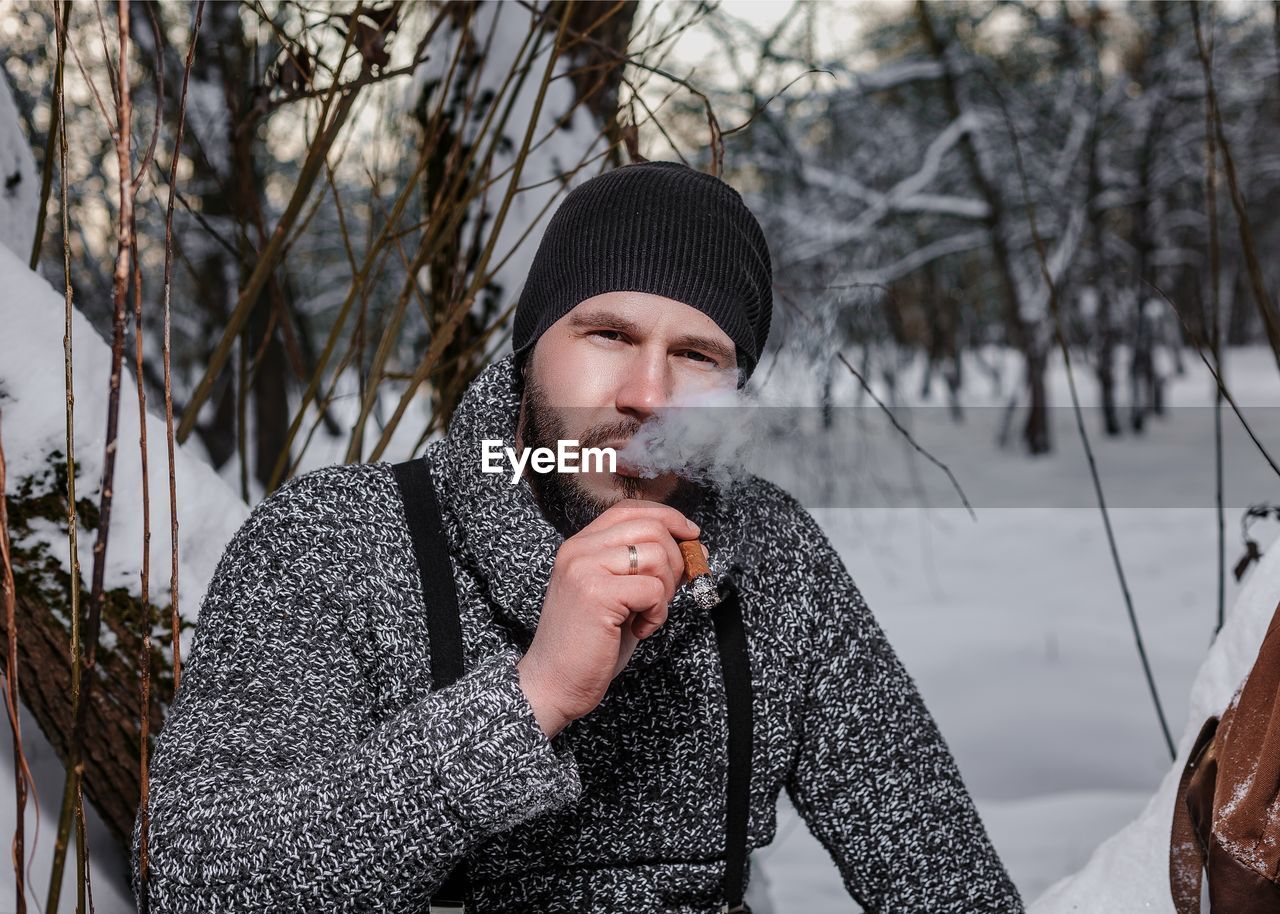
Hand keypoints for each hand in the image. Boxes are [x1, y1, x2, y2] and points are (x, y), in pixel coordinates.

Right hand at [516, 500, 697, 738]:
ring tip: (647, 615)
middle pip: (650, 527)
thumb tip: (689, 545)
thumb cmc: (589, 644)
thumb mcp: (615, 593)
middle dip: (675, 559)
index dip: (668, 517)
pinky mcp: (596, 594)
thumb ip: (641, 566)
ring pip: (656, 556)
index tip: (691, 536)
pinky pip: (653, 590)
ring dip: (666, 590)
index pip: (630, 509)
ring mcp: (585, 569)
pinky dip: (658, 614)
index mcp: (579, 546)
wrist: (553, 683)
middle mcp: (578, 550)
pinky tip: (639, 630)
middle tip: (667, 594)